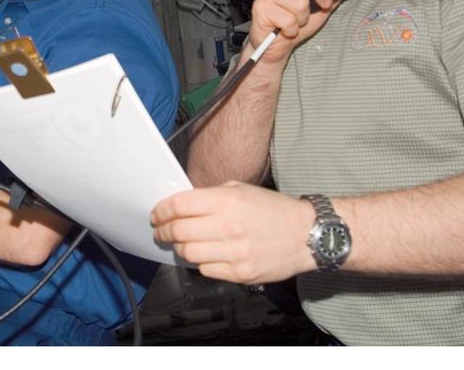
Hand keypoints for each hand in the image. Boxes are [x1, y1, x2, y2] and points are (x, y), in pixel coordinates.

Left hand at [150, 182, 316, 284]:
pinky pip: (206, 270)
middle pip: (179, 231)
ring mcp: (235, 252)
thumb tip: (181, 206)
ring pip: (188, 254)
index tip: (157, 215)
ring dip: (181, 249)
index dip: (161, 211)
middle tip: (162, 231)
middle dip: (164, 232)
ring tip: (183, 244)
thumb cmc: (273, 210)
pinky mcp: (241, 273)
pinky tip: (206, 255)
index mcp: (227, 201)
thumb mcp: (240, 189)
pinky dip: (200, 263)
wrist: (305, 234)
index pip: (179, 206)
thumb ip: (210, 196)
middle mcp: (228, 226)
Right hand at [246, 0, 361, 67]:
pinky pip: (287, 19)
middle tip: (325, 3)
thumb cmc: (297, 21)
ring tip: (297, 20)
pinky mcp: (260, 8)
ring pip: (298, 2)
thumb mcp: (324, 3)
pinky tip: (286, 29)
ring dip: (304, 18)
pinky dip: (292, 29)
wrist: (277, 44)